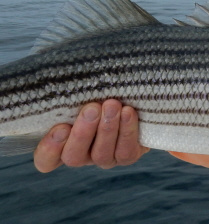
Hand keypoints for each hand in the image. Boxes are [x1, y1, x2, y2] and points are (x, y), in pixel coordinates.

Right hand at [34, 99, 148, 172]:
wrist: (133, 99)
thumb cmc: (99, 92)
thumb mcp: (84, 92)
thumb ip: (74, 94)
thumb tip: (68, 78)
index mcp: (62, 144)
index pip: (46, 159)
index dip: (50, 149)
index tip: (60, 128)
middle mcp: (82, 155)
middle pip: (74, 156)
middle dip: (83, 133)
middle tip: (91, 109)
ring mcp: (104, 158)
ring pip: (101, 154)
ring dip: (107, 128)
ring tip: (112, 105)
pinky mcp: (127, 156)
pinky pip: (126, 152)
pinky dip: (127, 131)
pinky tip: (128, 112)